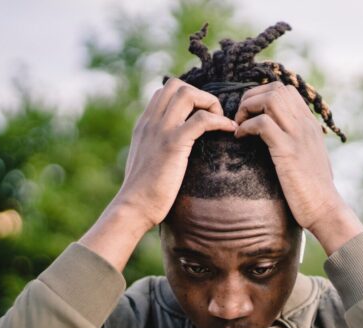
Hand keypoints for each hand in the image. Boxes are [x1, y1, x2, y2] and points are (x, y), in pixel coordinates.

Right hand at [80, 79, 235, 270]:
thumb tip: (172, 150)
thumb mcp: (147, 161)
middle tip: (212, 117)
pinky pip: (202, 119)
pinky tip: (229, 130)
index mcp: (144, 124)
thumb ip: (156, 148)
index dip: (187, 97)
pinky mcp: (173, 144)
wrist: (134, 207)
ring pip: (188, 94)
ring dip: (209, 103)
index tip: (201, 116)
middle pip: (176, 85)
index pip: (164, 92)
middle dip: (200, 95)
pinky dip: (220, 121)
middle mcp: (151, 122)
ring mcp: (161, 131)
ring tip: (220, 122)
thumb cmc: (143, 192)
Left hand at [234, 82, 362, 253]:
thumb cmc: (312, 190)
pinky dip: (246, 126)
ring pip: (270, 99)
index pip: (285, 90)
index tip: (250, 114)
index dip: (261, 95)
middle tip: (240, 118)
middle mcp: (305, 124)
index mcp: (310, 124)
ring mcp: (298, 135)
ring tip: (240, 125)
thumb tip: (276, 139)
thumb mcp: (307, 158)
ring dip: (248, 108)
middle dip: (251, 97)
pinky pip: (262, 124)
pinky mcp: (288, 151)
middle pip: (276, 89)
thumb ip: (295, 142)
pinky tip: (241, 138)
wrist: (325, 209)